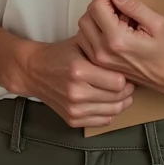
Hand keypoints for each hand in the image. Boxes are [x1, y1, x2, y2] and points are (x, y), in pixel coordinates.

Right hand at [16, 36, 134, 127]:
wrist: (34, 71)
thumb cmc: (59, 55)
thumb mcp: (80, 43)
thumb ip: (102, 49)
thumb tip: (127, 59)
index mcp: (78, 70)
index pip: (118, 82)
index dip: (127, 78)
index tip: (126, 73)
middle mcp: (76, 92)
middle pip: (117, 98)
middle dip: (127, 91)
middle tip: (129, 84)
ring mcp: (73, 109)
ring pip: (113, 112)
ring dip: (122, 103)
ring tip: (121, 93)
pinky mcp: (72, 120)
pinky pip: (102, 121)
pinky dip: (110, 113)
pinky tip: (108, 102)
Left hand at [75, 0, 163, 98]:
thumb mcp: (157, 23)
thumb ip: (134, 6)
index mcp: (118, 40)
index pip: (97, 7)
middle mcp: (104, 51)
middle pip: (86, 17)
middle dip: (99, 5)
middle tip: (116, 3)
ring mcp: (99, 60)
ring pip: (82, 29)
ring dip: (94, 18)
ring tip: (114, 18)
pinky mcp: (99, 64)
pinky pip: (85, 42)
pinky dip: (93, 31)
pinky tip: (109, 30)